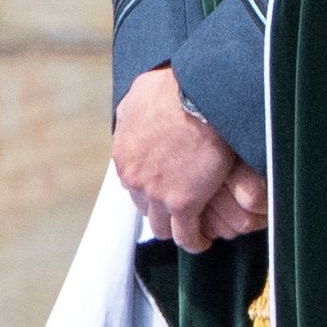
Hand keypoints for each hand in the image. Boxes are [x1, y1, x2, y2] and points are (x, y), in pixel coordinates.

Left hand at [114, 67, 263, 251]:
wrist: (201, 93)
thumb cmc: (175, 86)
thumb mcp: (140, 94)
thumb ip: (132, 112)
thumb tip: (129, 114)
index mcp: (124, 154)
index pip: (134, 182)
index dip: (151, 186)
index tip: (166, 187)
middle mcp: (134, 177)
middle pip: (145, 206)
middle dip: (161, 208)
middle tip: (180, 208)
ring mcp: (157, 193)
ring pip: (162, 226)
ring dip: (176, 228)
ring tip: (192, 229)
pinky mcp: (183, 202)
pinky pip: (187, 235)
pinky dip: (194, 241)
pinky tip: (203, 241)